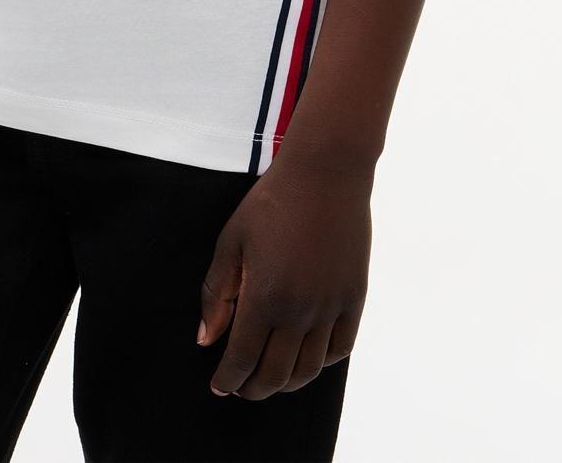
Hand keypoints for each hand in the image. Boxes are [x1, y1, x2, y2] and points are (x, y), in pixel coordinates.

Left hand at [197, 152, 371, 398]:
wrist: (326, 174)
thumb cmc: (271, 202)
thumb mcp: (232, 240)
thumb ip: (217, 293)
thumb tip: (206, 340)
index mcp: (264, 298)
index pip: (242, 359)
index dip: (228, 379)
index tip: (220, 385)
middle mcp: (300, 312)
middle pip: (276, 374)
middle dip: (253, 387)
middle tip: (241, 385)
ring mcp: (331, 307)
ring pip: (309, 370)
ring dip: (287, 383)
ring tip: (271, 377)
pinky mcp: (354, 298)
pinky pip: (340, 349)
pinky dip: (321, 363)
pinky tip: (307, 356)